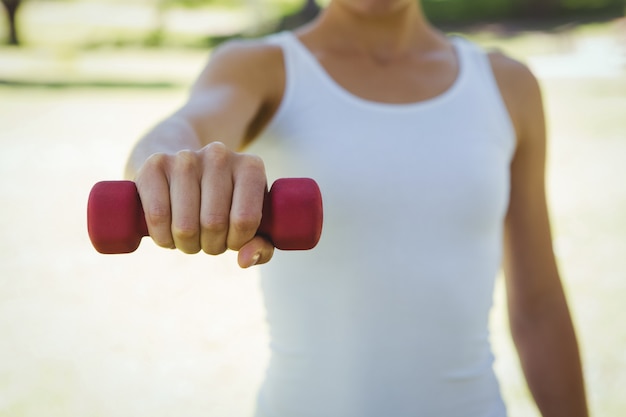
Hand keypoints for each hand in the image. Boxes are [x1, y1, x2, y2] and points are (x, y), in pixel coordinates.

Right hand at [133, 141, 273, 266]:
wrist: (183, 171)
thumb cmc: (224, 204)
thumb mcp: (251, 222)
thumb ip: (260, 246)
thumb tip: (245, 260)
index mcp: (251, 167)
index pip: (245, 219)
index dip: (237, 242)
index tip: (232, 241)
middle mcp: (219, 155)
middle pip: (214, 223)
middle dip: (211, 245)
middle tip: (209, 240)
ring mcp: (186, 157)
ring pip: (185, 225)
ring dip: (187, 244)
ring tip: (190, 237)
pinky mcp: (155, 164)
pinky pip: (157, 216)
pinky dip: (162, 238)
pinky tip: (168, 234)